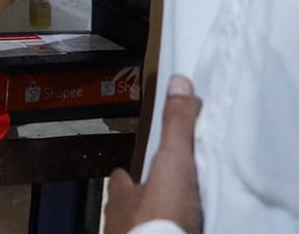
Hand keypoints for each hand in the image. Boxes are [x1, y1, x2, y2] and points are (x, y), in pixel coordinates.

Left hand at [105, 75, 203, 233]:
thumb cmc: (161, 216)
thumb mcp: (174, 165)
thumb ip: (176, 128)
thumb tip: (178, 80)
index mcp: (124, 198)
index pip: (121, 182)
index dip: (127, 177)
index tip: (129, 172)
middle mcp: (120, 225)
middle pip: (127, 211)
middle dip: (139, 206)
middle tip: (156, 202)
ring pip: (134, 233)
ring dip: (146, 229)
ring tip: (167, 225)